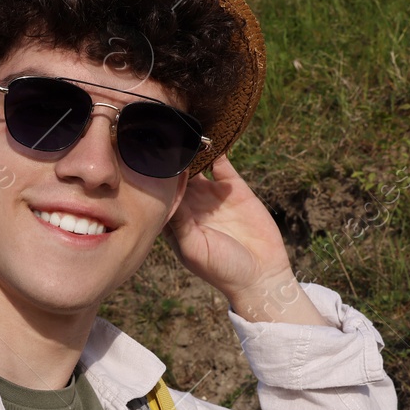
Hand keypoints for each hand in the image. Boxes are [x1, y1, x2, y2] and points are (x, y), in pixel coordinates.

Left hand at [164, 154, 325, 324]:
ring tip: (184, 134)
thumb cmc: (221, 269)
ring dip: (191, 153)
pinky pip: (223, 167)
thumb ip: (180, 223)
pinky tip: (210, 139)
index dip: (155, 180)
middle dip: (170, 161)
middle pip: (176, 178)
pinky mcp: (235, 190)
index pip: (160, 195)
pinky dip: (217, 153)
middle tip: (162, 139)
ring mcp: (212, 197)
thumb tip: (165, 196)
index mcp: (176, 221)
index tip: (148, 162)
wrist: (261, 275)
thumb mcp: (194, 248)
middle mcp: (191, 206)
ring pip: (197, 168)